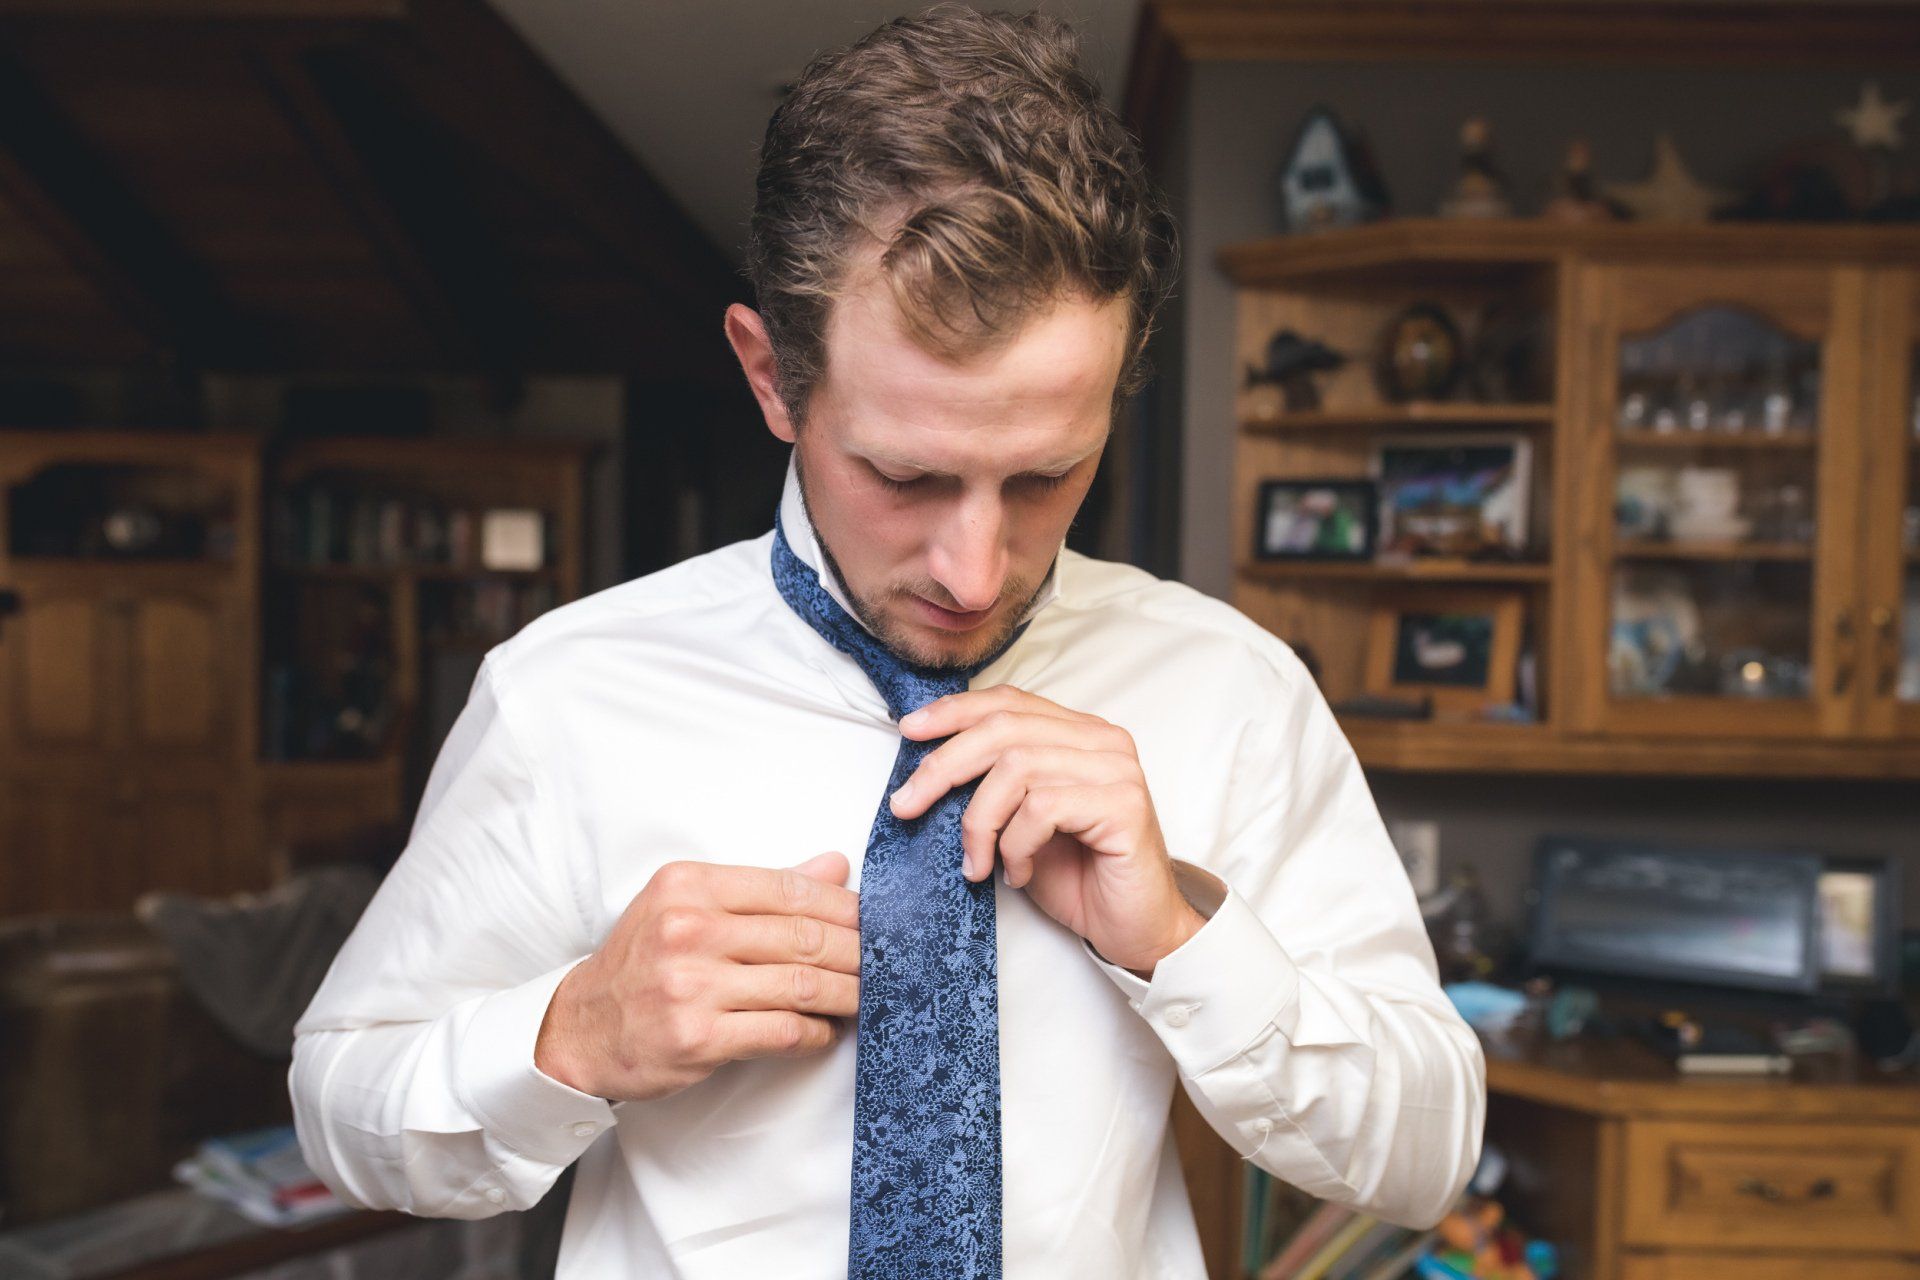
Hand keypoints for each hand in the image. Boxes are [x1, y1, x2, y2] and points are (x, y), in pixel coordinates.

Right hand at [535, 852, 859, 1101]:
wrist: (581, 1027)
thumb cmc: (643, 962)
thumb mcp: (689, 907)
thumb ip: (762, 889)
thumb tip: (835, 865)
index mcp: (689, 885)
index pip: (788, 888)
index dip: (843, 907)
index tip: (875, 921)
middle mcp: (688, 929)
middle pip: (802, 936)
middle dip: (856, 951)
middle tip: (886, 962)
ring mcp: (690, 985)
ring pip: (800, 985)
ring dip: (845, 994)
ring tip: (866, 997)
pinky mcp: (696, 1038)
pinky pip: (780, 1032)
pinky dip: (814, 1033)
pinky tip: (825, 1031)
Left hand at [887, 685, 1205, 976]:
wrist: (1135, 930)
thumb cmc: (1078, 877)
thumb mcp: (1019, 822)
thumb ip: (991, 785)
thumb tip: (926, 768)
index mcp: (1079, 733)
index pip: (1009, 702)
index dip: (955, 712)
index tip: (909, 731)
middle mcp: (1102, 741)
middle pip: (1004, 728)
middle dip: (943, 765)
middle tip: (906, 804)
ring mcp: (1116, 770)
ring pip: (1016, 767)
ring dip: (979, 821)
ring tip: (975, 862)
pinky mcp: (1124, 805)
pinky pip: (1042, 808)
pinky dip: (1014, 845)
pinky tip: (1016, 873)